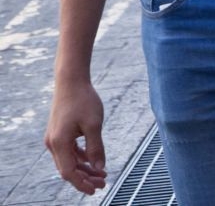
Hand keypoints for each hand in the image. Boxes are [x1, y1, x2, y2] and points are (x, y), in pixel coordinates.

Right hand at [45, 79, 107, 193]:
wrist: (71, 82)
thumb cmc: (84, 100)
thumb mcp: (94, 125)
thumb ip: (96, 147)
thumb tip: (99, 167)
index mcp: (59, 143)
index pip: (69, 172)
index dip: (82, 183)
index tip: (96, 190)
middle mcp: (53, 144)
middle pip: (68, 169)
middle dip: (85, 178)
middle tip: (103, 183)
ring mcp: (55, 138)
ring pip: (69, 161)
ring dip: (84, 168)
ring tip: (102, 174)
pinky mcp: (59, 133)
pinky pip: (69, 152)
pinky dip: (81, 158)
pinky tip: (93, 161)